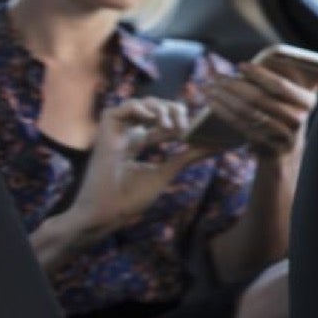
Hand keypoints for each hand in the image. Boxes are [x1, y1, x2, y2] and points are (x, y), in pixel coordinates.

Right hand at [71, 97, 211, 232]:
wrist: (108, 213)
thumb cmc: (131, 198)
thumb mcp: (165, 173)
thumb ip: (186, 157)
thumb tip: (214, 146)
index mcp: (138, 142)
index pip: (163, 122)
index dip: (181, 121)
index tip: (197, 129)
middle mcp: (127, 134)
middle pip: (154, 108)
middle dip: (173, 110)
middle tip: (186, 125)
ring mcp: (115, 133)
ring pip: (140, 104)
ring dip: (159, 109)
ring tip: (171, 125)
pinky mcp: (103, 134)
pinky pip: (117, 110)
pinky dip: (138, 108)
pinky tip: (152, 119)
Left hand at [201, 52, 317, 158]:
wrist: (288, 150)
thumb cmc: (295, 112)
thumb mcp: (310, 94)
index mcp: (308, 103)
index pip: (280, 86)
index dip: (259, 75)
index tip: (241, 65)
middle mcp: (297, 120)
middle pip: (260, 100)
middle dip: (236, 86)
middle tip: (218, 76)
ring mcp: (281, 135)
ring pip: (248, 113)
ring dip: (225, 99)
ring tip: (210, 87)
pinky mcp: (264, 145)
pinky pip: (240, 126)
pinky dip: (224, 113)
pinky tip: (212, 103)